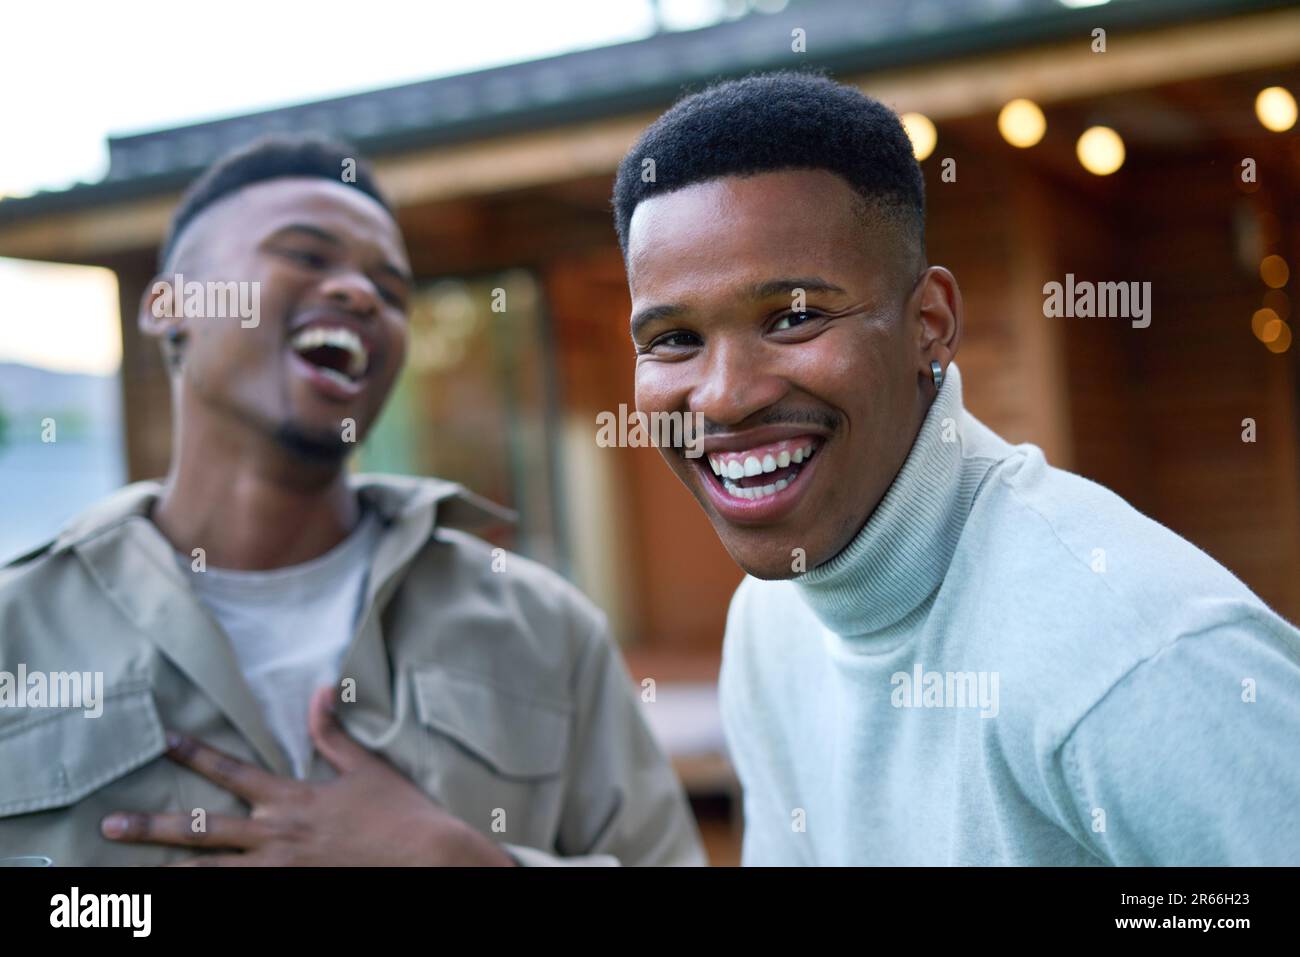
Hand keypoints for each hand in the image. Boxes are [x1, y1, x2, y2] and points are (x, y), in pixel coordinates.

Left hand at [101, 686, 515, 866]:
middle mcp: (275, 835)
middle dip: (152, 825)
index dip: (196, 754)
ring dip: (165, 872)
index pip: (232, 772)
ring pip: (208, 874)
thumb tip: (318, 689)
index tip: (164, 740)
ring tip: (124, 875)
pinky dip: (207, 898)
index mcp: (292, 798)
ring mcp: (278, 872)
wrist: (424, 860)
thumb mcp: (367, 768)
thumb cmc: (399, 813)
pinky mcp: (289, 896)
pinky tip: (176, 902)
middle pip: (201, 829)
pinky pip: (236, 899)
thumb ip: (334, 734)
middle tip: (110, 824)